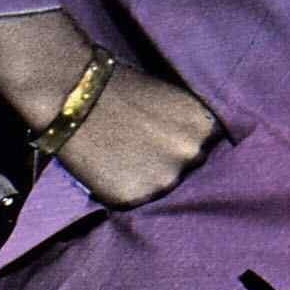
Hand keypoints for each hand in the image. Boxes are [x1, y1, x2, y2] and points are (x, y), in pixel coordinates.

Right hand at [54, 61, 221, 207]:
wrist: (78, 97)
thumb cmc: (125, 90)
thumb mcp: (174, 101)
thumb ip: (189, 127)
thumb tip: (198, 146)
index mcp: (206, 126)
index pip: (211, 146)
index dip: (189, 144)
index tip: (172, 139)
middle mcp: (193, 154)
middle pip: (191, 168)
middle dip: (173, 161)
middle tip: (145, 148)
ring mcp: (165, 179)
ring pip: (164, 186)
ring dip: (150, 177)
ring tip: (125, 157)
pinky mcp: (135, 198)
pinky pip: (137, 200)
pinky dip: (126, 188)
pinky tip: (111, 168)